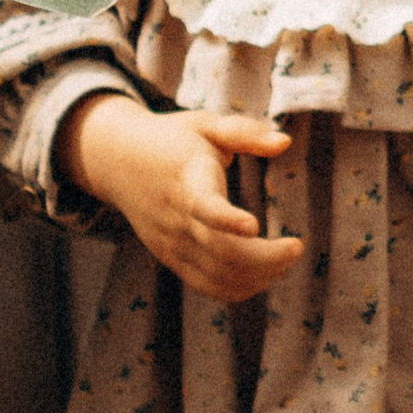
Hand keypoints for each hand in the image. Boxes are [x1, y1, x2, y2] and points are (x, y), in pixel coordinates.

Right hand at [67, 98, 303, 302]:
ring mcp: (171, 243)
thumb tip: (284, 141)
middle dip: (265, 259)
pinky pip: (207, 286)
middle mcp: (176, 218)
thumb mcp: (205, 124)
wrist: (116, 161)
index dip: (227, 219)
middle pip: (220, 253)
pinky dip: (239, 287)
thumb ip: (245, 132)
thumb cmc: (171, 140)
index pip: (202, 206)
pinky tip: (264, 274)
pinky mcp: (171, 258)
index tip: (254, 224)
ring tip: (285, 258)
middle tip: (296, 247)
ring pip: (217, 277)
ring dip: (259, 276)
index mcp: (186, 180)